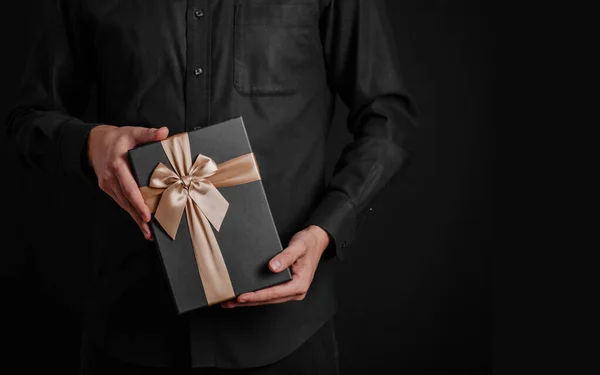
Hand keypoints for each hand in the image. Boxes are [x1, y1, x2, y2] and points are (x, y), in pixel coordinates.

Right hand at [88, 125, 169, 239]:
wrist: (94, 142)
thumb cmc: (117, 138)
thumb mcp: (132, 132)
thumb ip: (148, 134)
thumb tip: (164, 132)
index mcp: (117, 165)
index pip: (129, 188)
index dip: (138, 203)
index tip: (147, 215)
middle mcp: (110, 178)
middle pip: (126, 201)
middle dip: (138, 218)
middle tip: (150, 232)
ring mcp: (107, 185)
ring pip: (123, 204)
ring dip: (135, 219)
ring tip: (148, 232)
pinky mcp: (107, 188)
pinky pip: (121, 202)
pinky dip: (130, 212)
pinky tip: (140, 221)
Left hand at [221, 225, 329, 307]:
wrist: (316, 240)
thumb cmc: (308, 243)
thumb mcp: (298, 247)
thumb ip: (285, 257)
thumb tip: (272, 267)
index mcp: (299, 285)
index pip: (274, 293)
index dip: (256, 296)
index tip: (241, 297)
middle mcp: (295, 291)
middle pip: (268, 300)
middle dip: (248, 301)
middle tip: (229, 302)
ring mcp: (291, 290)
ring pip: (267, 299)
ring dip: (250, 300)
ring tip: (231, 301)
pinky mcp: (286, 287)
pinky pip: (269, 294)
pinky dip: (256, 295)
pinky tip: (244, 295)